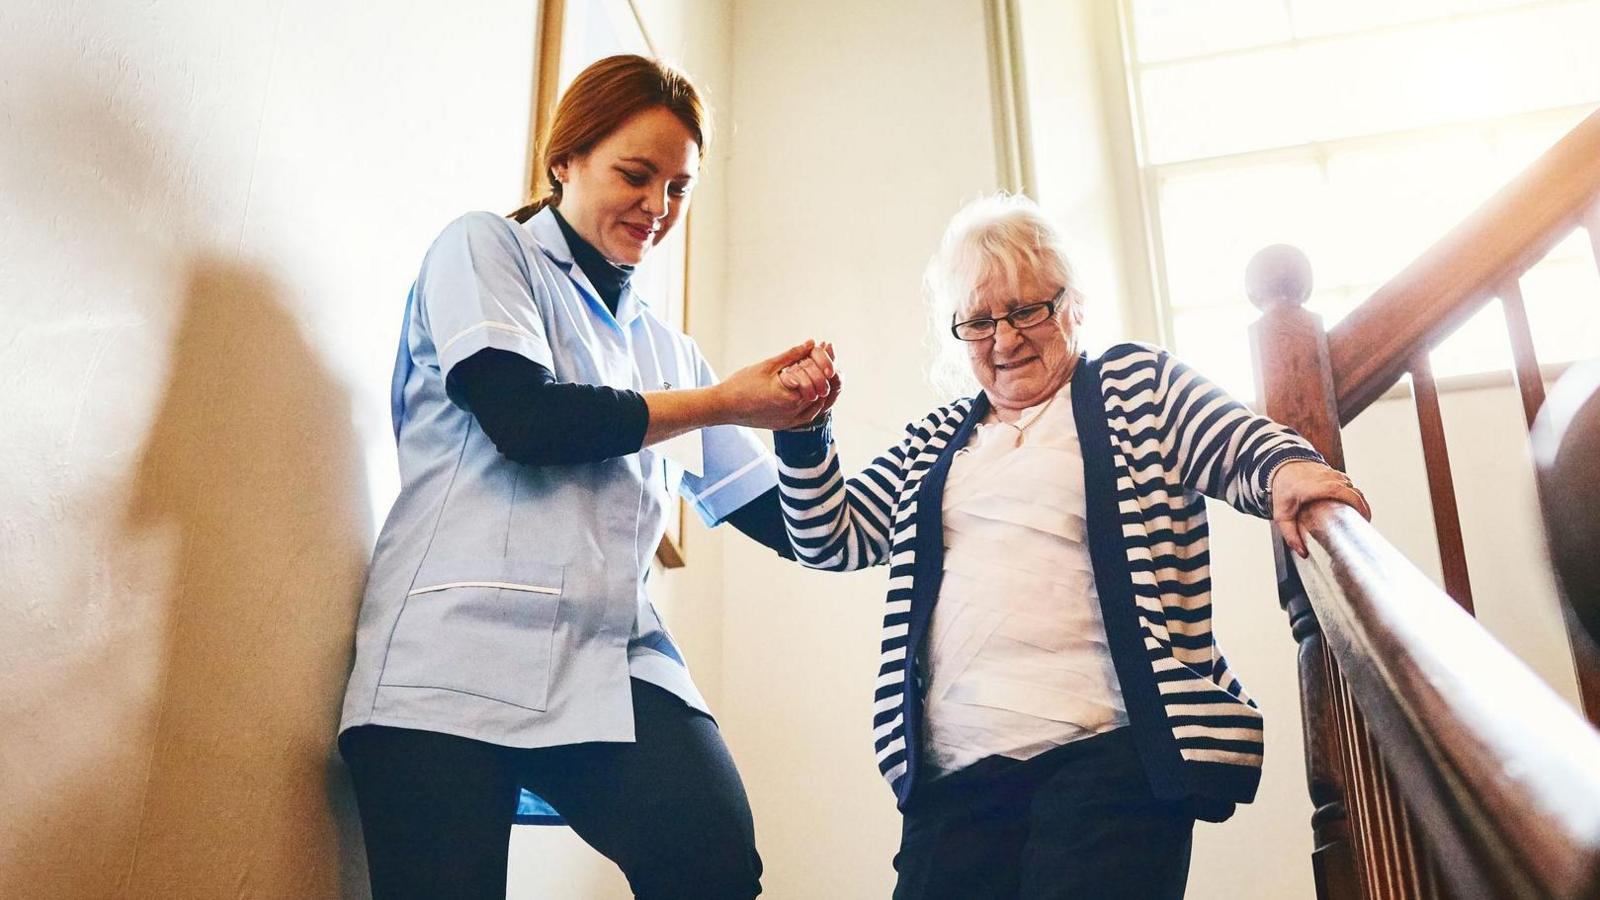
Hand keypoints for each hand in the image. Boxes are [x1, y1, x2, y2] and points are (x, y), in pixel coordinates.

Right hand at [716, 340, 838, 430]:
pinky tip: (810, 390)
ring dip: (820, 388)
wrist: (724, 406)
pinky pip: (808, 416)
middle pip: (821, 392)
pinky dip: (813, 403)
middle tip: (824, 359)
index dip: (823, 362)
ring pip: (818, 405)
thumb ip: (792, 355)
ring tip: (817, 372)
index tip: (824, 350)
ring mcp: (790, 421)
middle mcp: (793, 412)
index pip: (819, 378)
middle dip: (824, 373)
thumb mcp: (768, 365)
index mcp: (790, 396)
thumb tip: (811, 343)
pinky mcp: (785, 425)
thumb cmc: (742, 384)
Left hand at [1271, 461, 1371, 557]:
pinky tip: (1354, 507)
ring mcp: (1331, 473)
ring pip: (1353, 487)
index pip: (1341, 491)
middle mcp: (1325, 478)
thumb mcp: (1282, 514)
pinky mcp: (1334, 473)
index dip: (1356, 503)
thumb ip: (1290, 535)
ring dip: (1360, 502)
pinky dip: (1354, 495)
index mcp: (1312, 488)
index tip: (1363, 518)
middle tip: (1365, 524)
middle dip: (1363, 507)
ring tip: (1360, 518)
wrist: (1281, 467)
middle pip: (1353, 491)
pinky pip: (1349, 484)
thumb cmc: (1282, 490)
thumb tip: (1302, 553)